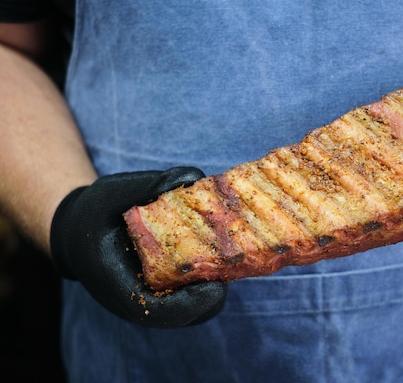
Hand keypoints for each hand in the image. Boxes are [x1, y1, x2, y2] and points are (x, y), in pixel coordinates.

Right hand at [50, 167, 226, 327]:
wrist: (78, 231)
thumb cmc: (94, 212)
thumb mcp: (112, 192)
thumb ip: (150, 184)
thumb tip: (193, 177)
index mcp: (119, 285)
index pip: (162, 311)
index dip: (192, 302)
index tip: (216, 286)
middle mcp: (140, 299)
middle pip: (188, 313)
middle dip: (214, 292)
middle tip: (235, 262)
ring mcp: (155, 298)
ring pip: (197, 307)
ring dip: (218, 283)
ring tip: (235, 254)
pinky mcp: (167, 289)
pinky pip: (196, 293)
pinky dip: (213, 276)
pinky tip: (226, 248)